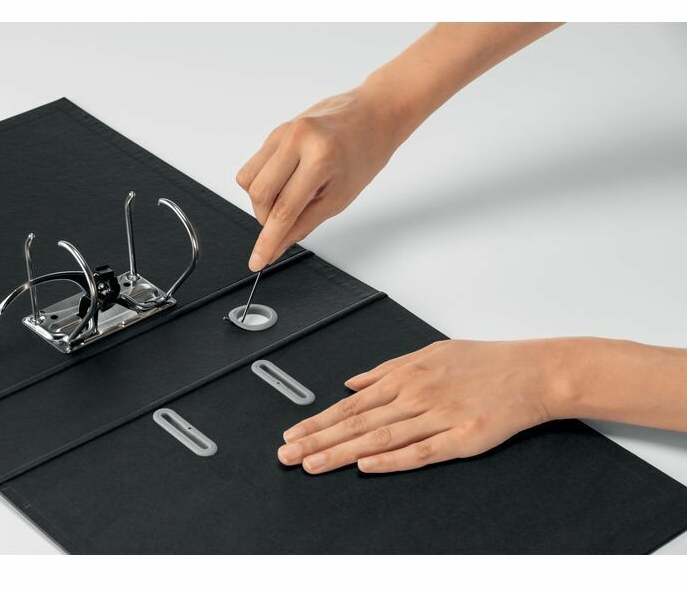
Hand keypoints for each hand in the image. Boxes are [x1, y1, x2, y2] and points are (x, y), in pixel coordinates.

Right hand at [236, 84, 406, 270]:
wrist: (373, 115)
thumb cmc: (364, 154)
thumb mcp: (339, 198)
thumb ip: (303, 224)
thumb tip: (277, 246)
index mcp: (319, 158)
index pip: (283, 210)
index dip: (268, 241)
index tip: (257, 261)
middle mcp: (296, 140)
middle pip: (259, 194)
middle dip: (266, 219)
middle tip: (284, 225)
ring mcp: (283, 132)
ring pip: (249, 180)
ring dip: (262, 201)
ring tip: (289, 200)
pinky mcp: (276, 131)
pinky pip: (254, 165)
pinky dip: (264, 183)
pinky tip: (287, 183)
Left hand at [277, 339, 565, 473]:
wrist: (531, 372)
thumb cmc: (482, 362)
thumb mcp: (429, 352)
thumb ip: (386, 369)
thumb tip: (352, 381)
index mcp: (405, 375)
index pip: (351, 404)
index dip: (318, 421)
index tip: (293, 433)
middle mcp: (415, 395)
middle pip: (357, 423)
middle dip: (318, 439)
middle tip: (288, 454)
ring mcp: (437, 417)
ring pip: (380, 438)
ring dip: (342, 452)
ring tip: (312, 464)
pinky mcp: (461, 438)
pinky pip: (420, 452)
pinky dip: (391, 460)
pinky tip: (366, 466)